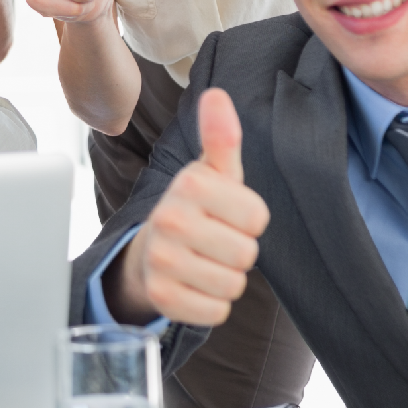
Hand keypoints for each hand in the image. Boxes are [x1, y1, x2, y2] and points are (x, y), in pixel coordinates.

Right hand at [112, 89, 269, 325]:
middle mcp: (169, 220)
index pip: (257, 217)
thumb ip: (221, 137)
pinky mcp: (161, 297)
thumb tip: (218, 94)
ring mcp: (162, 260)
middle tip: (212, 239)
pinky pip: (216, 312)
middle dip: (236, 251)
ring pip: (233, 285)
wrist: (149, 251)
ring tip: (202, 261)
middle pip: (247, 254)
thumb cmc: (193, 209)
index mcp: (188, 185)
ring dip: (224, 278)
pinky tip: (193, 284)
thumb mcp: (211, 173)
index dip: (247, 219)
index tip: (223, 214)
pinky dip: (210, 304)